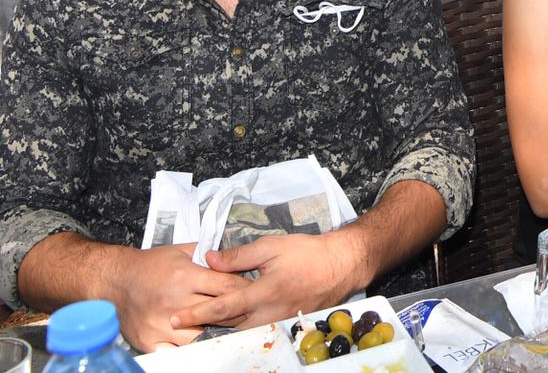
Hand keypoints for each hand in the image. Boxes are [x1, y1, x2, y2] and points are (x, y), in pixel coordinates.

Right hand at [105, 243, 250, 350]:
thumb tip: (237, 256)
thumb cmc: (152, 264)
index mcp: (186, 276)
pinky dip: (191, 347)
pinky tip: (201, 339)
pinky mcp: (148, 340)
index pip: (228, 286)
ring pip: (202, 335)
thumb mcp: (183, 251)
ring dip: (217, 331)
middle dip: (237, 311)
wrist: (116, 280)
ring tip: (227, 326)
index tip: (254, 291)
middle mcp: (174, 301)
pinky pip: (177, 351)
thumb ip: (210, 253)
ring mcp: (160, 324)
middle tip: (247, 310)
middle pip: (219, 312)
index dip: (245, 289)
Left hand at [171, 233, 364, 331]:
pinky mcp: (287, 324)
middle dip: (205, 325)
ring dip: (223, 327)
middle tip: (182, 323)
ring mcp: (279, 322)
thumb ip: (239, 255)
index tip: (175, 317)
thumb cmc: (308, 252)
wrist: (342, 265)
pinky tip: (234, 322)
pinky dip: (243, 327)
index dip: (196, 313)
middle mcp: (270, 314)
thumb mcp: (272, 246)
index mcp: (264, 293)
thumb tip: (209, 259)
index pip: (222, 307)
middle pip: (229, 326)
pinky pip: (259, 330)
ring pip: (243, 331)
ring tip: (203, 324)